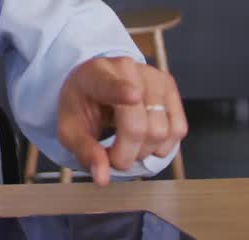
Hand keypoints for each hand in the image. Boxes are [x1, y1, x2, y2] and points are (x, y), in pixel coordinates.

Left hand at [57, 56, 187, 186]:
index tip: (132, 96)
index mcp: (95, 75)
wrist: (95, 83)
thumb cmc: (81, 105)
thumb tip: (103, 179)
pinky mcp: (170, 87)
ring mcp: (154, 77)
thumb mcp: (70, 129)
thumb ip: (85, 151)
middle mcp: (128, 69)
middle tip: (112, 155)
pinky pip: (178, 129)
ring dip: (145, 152)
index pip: (110, 84)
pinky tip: (145, 140)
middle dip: (127, 154)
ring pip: (163, 131)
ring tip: (128, 144)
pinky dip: (163, 146)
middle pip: (140, 126)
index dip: (122, 91)